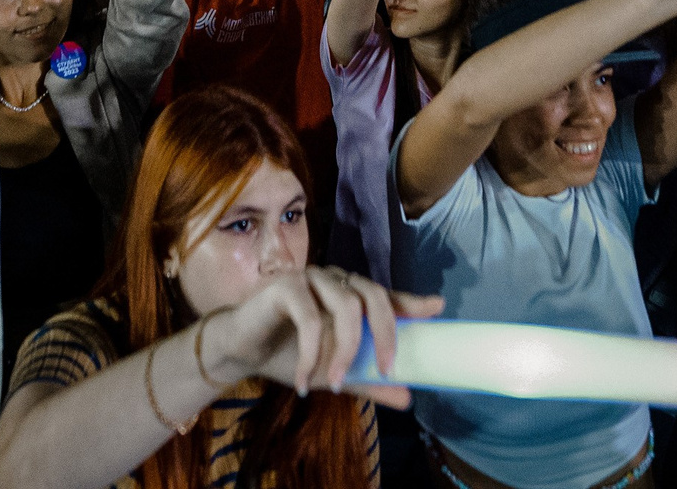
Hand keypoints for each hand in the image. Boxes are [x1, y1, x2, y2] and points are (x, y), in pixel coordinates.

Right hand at [205, 267, 441, 406]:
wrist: (240, 351)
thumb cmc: (287, 353)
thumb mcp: (334, 371)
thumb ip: (368, 380)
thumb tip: (408, 398)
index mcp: (348, 294)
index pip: (385, 295)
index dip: (411, 301)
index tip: (437, 308)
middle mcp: (334, 280)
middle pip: (373, 295)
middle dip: (385, 333)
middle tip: (385, 369)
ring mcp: (310, 278)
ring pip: (346, 306)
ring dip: (344, 351)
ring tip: (334, 383)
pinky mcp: (285, 286)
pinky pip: (310, 318)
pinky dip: (312, 353)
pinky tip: (304, 379)